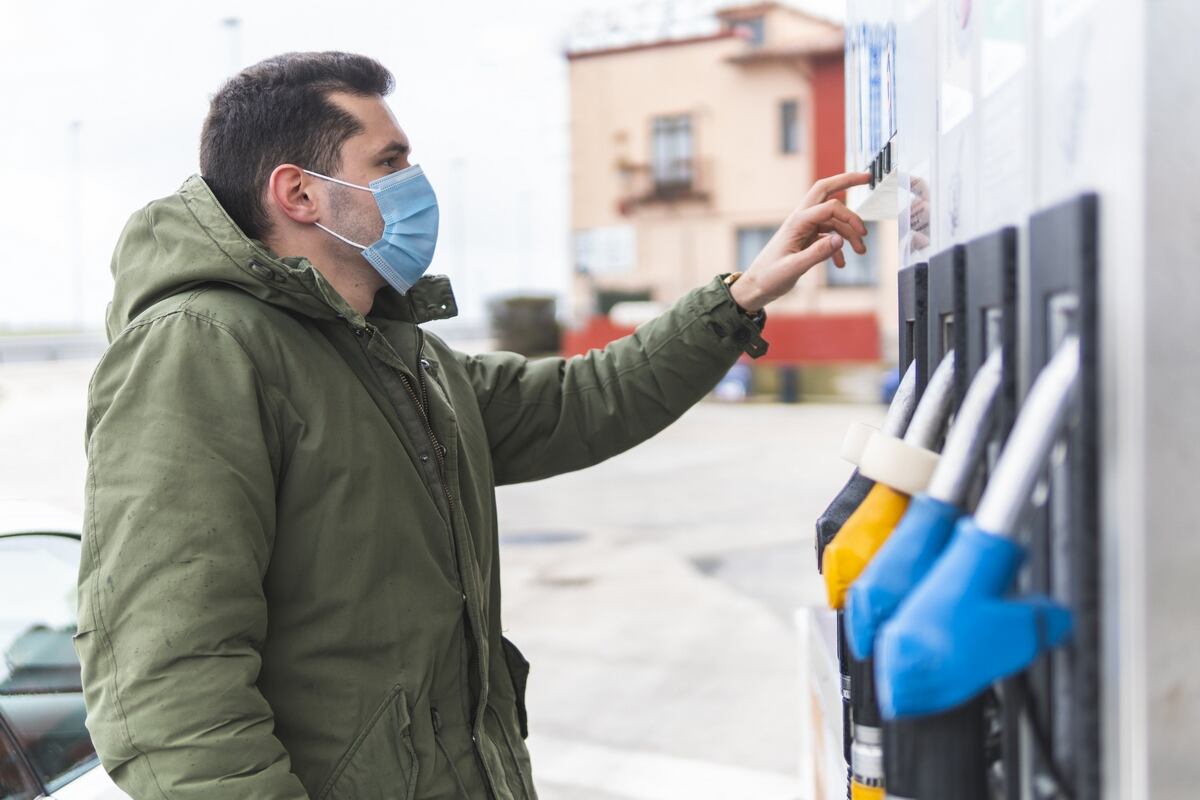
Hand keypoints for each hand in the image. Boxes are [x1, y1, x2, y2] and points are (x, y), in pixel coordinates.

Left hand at [729, 171, 870, 312]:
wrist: (756, 287)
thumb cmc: (769, 277)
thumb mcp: (793, 268)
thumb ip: (817, 253)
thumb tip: (840, 239)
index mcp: (797, 222)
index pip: (830, 208)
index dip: (850, 217)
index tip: (863, 233)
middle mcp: (801, 220)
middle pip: (825, 191)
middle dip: (846, 182)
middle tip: (867, 177)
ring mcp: (804, 229)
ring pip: (833, 220)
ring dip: (849, 233)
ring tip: (861, 251)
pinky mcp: (806, 240)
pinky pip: (828, 236)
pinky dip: (838, 247)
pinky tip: (841, 264)